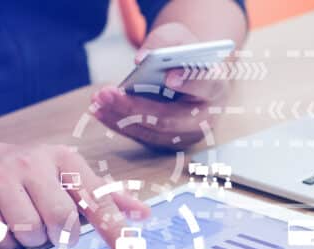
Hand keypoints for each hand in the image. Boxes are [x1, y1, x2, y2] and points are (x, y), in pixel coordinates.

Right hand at [0, 141, 149, 248]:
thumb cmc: (29, 174)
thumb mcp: (67, 174)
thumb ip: (103, 196)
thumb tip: (143, 214)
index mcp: (63, 158)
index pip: (95, 197)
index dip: (114, 227)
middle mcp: (31, 164)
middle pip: (60, 219)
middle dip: (61, 234)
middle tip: (54, 228)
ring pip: (30, 232)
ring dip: (33, 239)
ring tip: (26, 222)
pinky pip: (0, 240)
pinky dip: (7, 243)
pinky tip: (4, 224)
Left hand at [91, 22, 229, 150]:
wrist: (191, 80)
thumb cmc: (185, 58)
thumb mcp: (179, 39)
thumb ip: (165, 42)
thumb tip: (142, 59)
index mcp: (216, 88)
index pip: (206, 86)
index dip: (189, 83)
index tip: (169, 77)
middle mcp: (204, 118)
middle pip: (170, 117)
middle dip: (136, 107)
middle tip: (108, 93)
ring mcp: (186, 135)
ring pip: (152, 131)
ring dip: (121, 117)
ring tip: (98, 100)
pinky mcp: (168, 144)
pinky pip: (141, 136)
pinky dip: (118, 123)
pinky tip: (99, 110)